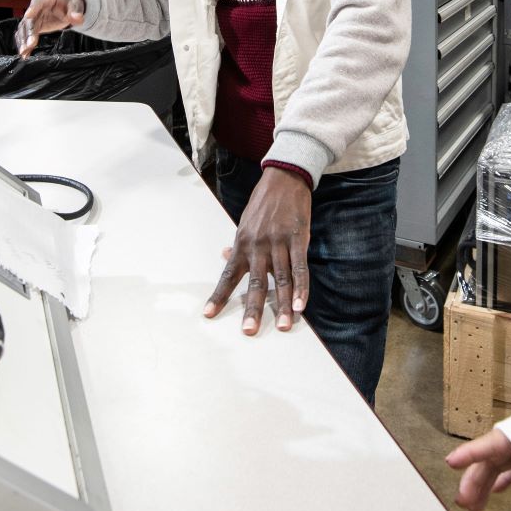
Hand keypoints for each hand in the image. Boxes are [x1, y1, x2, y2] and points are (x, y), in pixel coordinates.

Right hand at [17, 0, 83, 55]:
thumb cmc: (69, 4)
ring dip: (23, 40)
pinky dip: (23, 43)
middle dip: (29, 32)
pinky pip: (25, 34)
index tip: (28, 15)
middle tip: (30, 44)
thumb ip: (76, 12)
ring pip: (25, 28)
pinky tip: (24, 53)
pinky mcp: (32, 25)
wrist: (65, 7)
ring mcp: (33, 16)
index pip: (38, 2)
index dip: (33, 8)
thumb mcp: (75, 6)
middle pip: (30, 19)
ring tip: (24, 52)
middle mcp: (36, 6)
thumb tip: (78, 18)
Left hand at [203, 167, 310, 334]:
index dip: (219, 296)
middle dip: (252, 309)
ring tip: (284, 326)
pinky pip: (300, 267)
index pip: (228, 275)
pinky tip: (300, 305)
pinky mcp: (297, 239)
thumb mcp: (245, 222)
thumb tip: (224, 255)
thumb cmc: (263, 203)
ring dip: (282, 305)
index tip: (209, 315)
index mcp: (242, 244)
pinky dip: (301, 288)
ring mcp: (278, 243)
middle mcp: (257, 246)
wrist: (284, 179)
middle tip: (249, 331)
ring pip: (281, 279)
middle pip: (255, 283)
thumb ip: (237, 243)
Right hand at [445, 429, 510, 510]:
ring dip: (483, 487)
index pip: (486, 444)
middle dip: (472, 482)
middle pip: (486, 463)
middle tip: (463, 500)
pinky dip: (502, 482)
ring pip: (494, 470)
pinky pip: (509, 472)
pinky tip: (494, 492)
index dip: (468, 453)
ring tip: (474, 506)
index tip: (451, 462)